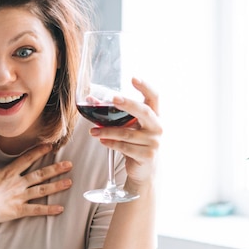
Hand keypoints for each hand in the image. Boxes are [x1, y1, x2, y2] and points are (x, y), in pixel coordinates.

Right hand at [0, 142, 72, 222]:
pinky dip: (48, 210)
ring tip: (70, 182)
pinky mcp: (19, 210)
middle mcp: (18, 183)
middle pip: (40, 174)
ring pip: (42, 190)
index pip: (27, 159)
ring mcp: (20, 197)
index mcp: (8, 172)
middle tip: (70, 164)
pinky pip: (36, 210)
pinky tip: (60, 209)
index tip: (50, 146)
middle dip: (56, 169)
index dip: (39, 151)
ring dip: (57, 186)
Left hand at [89, 77, 161, 193]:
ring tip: (93, 131)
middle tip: (113, 99)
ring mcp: (154, 142)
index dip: (145, 87)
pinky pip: (124, 147)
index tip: (134, 78)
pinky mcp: (147, 156)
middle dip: (128, 104)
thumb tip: (90, 99)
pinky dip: (111, 143)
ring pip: (127, 133)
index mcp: (155, 116)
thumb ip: (112, 113)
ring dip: (107, 131)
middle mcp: (157, 127)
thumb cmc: (135, 143)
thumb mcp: (128, 126)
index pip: (154, 97)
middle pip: (143, 111)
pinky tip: (102, 141)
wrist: (145, 170)